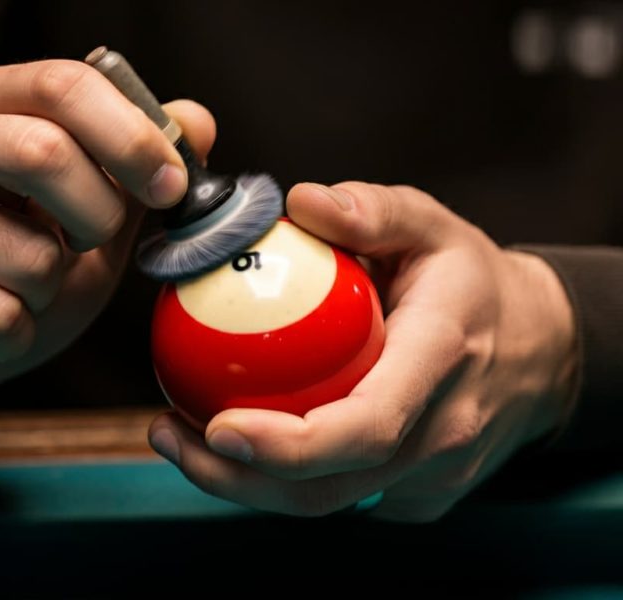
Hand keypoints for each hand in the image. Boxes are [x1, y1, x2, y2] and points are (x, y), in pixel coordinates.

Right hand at [0, 59, 214, 425]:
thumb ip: (135, 173)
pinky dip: (16, 336)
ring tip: (17, 289)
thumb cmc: (15, 272)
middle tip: (87, 245)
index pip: (66, 85)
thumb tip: (198, 121)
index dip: (132, 136)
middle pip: (46, 153)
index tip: (171, 186)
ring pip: (30, 255)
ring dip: (49, 292)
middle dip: (96, 219)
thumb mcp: (88, 218)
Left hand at [148, 181, 576, 520]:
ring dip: (246, 484)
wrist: (537, 346)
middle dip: (239, 479)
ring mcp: (436, 475)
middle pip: (333, 487)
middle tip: (168, 435)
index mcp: (444, 359)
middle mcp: (443, 432)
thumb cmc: (470, 280)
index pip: (368, 423)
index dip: (291, 444)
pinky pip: (345, 495)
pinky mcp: (423, 495)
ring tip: (182, 440)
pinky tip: (243, 442)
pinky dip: (286, 478)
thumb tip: (299, 200)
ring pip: (328, 502)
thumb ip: (371, 209)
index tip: (218, 429)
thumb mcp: (431, 225)